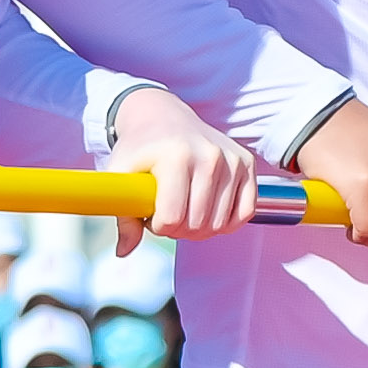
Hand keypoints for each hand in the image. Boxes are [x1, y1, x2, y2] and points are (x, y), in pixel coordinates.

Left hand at [104, 86, 261, 243]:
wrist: (163, 117)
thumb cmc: (141, 148)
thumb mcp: (121, 173)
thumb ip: (123, 213)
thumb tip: (124, 251)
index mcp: (176, 156)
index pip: (172, 218)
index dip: (157, 226)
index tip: (151, 213)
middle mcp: (209, 155)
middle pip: (197, 225)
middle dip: (178, 230)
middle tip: (167, 212)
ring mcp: (231, 158)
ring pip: (220, 224)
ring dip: (200, 227)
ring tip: (184, 208)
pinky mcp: (247, 163)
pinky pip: (245, 212)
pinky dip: (226, 222)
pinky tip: (208, 211)